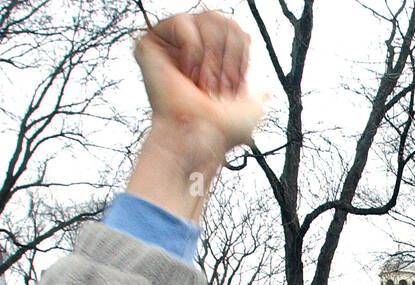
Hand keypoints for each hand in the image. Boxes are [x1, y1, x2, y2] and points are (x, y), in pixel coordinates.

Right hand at [128, 11, 265, 220]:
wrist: (199, 136)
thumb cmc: (222, 130)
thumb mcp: (253, 109)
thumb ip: (260, 95)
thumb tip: (263, 93)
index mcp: (211, 61)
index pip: (237, 31)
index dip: (240, 59)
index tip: (231, 89)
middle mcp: (192, 50)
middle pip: (224, 20)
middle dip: (227, 57)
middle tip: (215, 88)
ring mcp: (170, 45)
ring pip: (207, 18)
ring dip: (211, 57)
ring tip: (200, 83)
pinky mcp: (150, 44)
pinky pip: (184, 21)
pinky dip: (192, 50)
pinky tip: (185, 74)